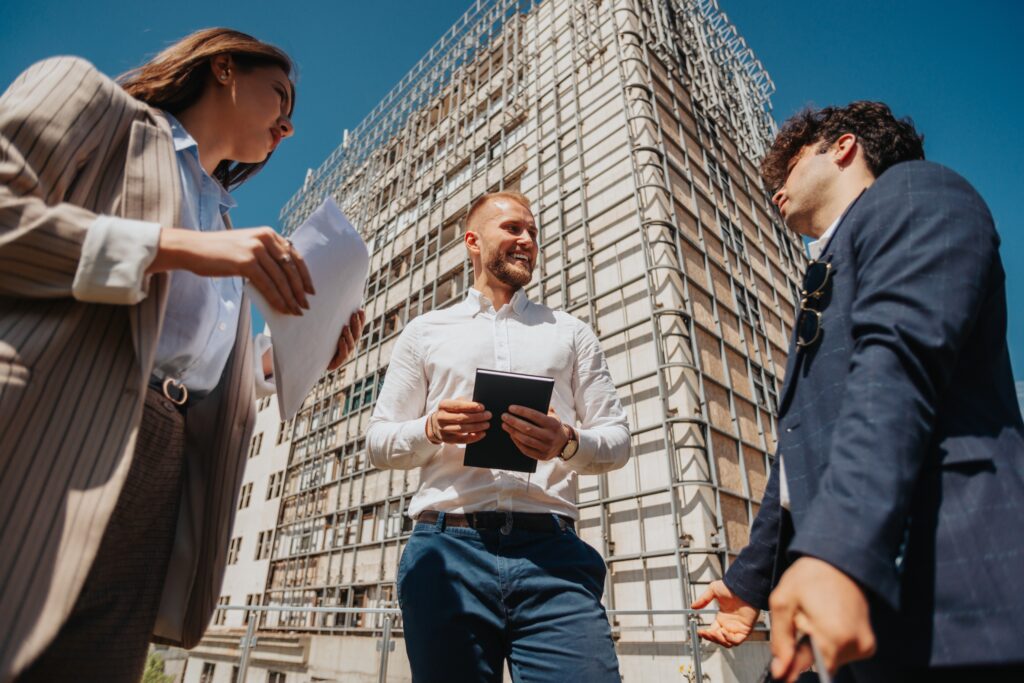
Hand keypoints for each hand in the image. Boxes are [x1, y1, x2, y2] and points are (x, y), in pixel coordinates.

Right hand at [148, 227, 313, 315]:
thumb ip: (265, 256)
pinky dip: (277, 299)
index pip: (294, 255)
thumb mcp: (246, 246)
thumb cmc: (219, 251)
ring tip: (295, 311)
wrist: (193, 248)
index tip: (310, 290)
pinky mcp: (246, 262)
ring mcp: (255, 249)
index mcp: (268, 233)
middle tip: (305, 305)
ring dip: (290, 298)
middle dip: (299, 290)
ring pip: (280, 279)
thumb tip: (283, 279)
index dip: (304, 275)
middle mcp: (264, 238)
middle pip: (290, 268)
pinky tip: (282, 308)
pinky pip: (267, 285)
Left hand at [328, 310, 364, 370]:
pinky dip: (343, 346)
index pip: (358, 328)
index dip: (361, 320)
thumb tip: (332, 305)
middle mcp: (350, 345)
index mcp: (350, 338)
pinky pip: (343, 354)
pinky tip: (341, 340)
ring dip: (349, 335)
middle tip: (354, 315)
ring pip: (351, 344)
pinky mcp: (339, 362)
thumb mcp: (329, 332)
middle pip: (356, 334)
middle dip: (356, 325)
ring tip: (345, 327)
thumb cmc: (323, 345)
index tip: (361, 310)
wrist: (316, 362)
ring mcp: (346, 354)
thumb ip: (333, 323)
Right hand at [428, 398, 491, 444]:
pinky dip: (474, 437)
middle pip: (461, 418)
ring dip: (477, 427)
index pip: (458, 405)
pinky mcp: (447, 439)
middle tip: (488, 415)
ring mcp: (443, 429)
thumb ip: (465, 403)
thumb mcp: (455, 403)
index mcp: (443, 405)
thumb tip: (481, 407)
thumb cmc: (451, 411)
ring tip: (487, 424)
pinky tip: (482, 433)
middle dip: (477, 417)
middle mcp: (441, 417)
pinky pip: (462, 440)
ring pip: (462, 429)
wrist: (436, 424)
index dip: (471, 407)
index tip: (482, 407)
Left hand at [501, 406, 569, 460]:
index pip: (534, 416)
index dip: (521, 411)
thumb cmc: (554, 426)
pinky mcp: (542, 456)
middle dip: (513, 421)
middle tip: (504, 416)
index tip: (511, 408)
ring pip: (525, 440)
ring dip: (513, 432)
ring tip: (504, 425)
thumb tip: (528, 399)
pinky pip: (526, 450)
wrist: (564, 444)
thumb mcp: (554, 416)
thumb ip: (544, 408)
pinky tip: (511, 435)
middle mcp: (550, 436)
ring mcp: (546, 447)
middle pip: (527, 428)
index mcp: (553, 424)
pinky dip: (517, 442)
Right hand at [691, 580, 759, 647]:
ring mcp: (737, 628)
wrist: (743, 587)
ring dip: (718, 640)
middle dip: (710, 637)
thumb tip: (693, 606)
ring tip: (713, 632)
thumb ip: (703, 599)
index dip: (706, 633)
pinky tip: (723, 631)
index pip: (713, 631)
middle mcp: (729, 624)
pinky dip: (729, 639)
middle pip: (719, 639)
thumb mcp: (713, 590)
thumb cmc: (732, 587)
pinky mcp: (745, 630)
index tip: (699, 631)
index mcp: (722, 618)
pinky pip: (736, 640)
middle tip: (705, 632)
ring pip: (727, 642)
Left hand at [769, 557, 875, 681]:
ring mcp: (864, 645)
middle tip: (802, 622)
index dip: (793, 666)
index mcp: (833, 636)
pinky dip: (831, 643)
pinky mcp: (868, 645)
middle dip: (806, 648)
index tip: (784, 665)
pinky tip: (828, 621)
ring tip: (817, 617)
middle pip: (820, 663)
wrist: (839, 560)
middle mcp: (854, 644)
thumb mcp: (783, 603)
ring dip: (818, 645)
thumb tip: (779, 670)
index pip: (811, 669)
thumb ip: (781, 641)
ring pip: (831, 660)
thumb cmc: (812, 576)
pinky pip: (843, 653)